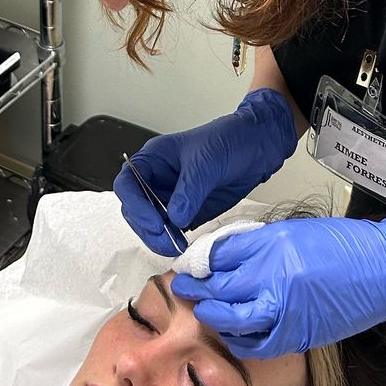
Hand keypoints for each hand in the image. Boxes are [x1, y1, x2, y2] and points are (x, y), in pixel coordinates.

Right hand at [112, 89, 298, 255]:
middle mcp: (158, 179)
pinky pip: (172, 230)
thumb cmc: (229, 139)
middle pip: (135, 209)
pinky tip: (184, 244)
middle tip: (165, 239)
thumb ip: (188, 190)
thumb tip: (174, 218)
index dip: (135, 204)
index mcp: (154, 159)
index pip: (128, 184)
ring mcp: (172, 197)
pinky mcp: (188, 212)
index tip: (153, 221)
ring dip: (159, 238)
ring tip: (176, 246)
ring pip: (151, 224)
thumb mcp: (206, 161)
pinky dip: (174, 240)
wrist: (257, 146)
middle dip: (146, 227)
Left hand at [170, 211, 385, 355]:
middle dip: (195, 289)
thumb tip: (223, 257)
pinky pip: (256, 343)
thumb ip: (257, 244)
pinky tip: (233, 334)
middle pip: (219, 286)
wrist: (385, 268)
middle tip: (184, 288)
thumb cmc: (343, 245)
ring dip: (212, 315)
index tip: (188, 266)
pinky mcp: (298, 333)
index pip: (219, 255)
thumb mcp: (292, 232)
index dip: (198, 262)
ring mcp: (284, 307)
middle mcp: (273, 275)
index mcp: (272, 244)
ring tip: (204, 311)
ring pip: (230, 318)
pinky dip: (239, 340)